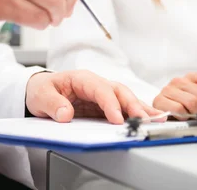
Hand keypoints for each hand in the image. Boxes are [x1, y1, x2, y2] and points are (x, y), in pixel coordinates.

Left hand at [26, 70, 164, 123]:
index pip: (102, 89)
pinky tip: (150, 118)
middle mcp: (97, 84)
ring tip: (156, 118)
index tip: (116, 119)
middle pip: (119, 92)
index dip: (111, 104)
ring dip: (141, 108)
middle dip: (133, 105)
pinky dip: (137, 113)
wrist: (40, 90)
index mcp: (83, 78)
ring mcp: (103, 94)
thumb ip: (53, 104)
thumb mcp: (41, 95)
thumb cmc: (42, 89)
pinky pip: (123, 108)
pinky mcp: (105, 105)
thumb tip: (66, 114)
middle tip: (143, 118)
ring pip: (126, 98)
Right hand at [153, 70, 196, 118]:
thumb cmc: (185, 106)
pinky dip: (184, 116)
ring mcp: (169, 89)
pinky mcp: (160, 100)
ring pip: (192, 103)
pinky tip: (184, 117)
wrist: (163, 112)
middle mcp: (181, 81)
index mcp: (192, 77)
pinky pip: (178, 109)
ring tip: (195, 118)